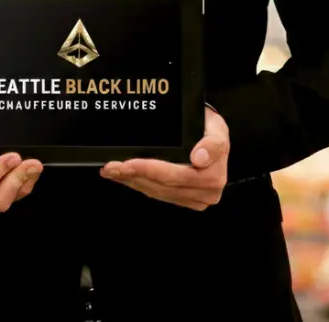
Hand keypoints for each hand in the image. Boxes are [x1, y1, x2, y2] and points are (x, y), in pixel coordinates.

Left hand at [100, 107, 228, 210]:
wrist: (213, 136)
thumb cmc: (211, 129)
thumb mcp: (217, 128)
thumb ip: (212, 143)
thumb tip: (198, 158)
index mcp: (213, 176)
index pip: (174, 176)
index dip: (149, 170)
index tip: (129, 164)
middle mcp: (205, 193)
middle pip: (162, 186)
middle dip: (133, 175)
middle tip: (112, 166)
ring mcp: (194, 198)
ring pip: (156, 191)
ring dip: (131, 181)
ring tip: (111, 170)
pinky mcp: (183, 199)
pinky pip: (156, 193)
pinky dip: (137, 183)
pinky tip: (122, 177)